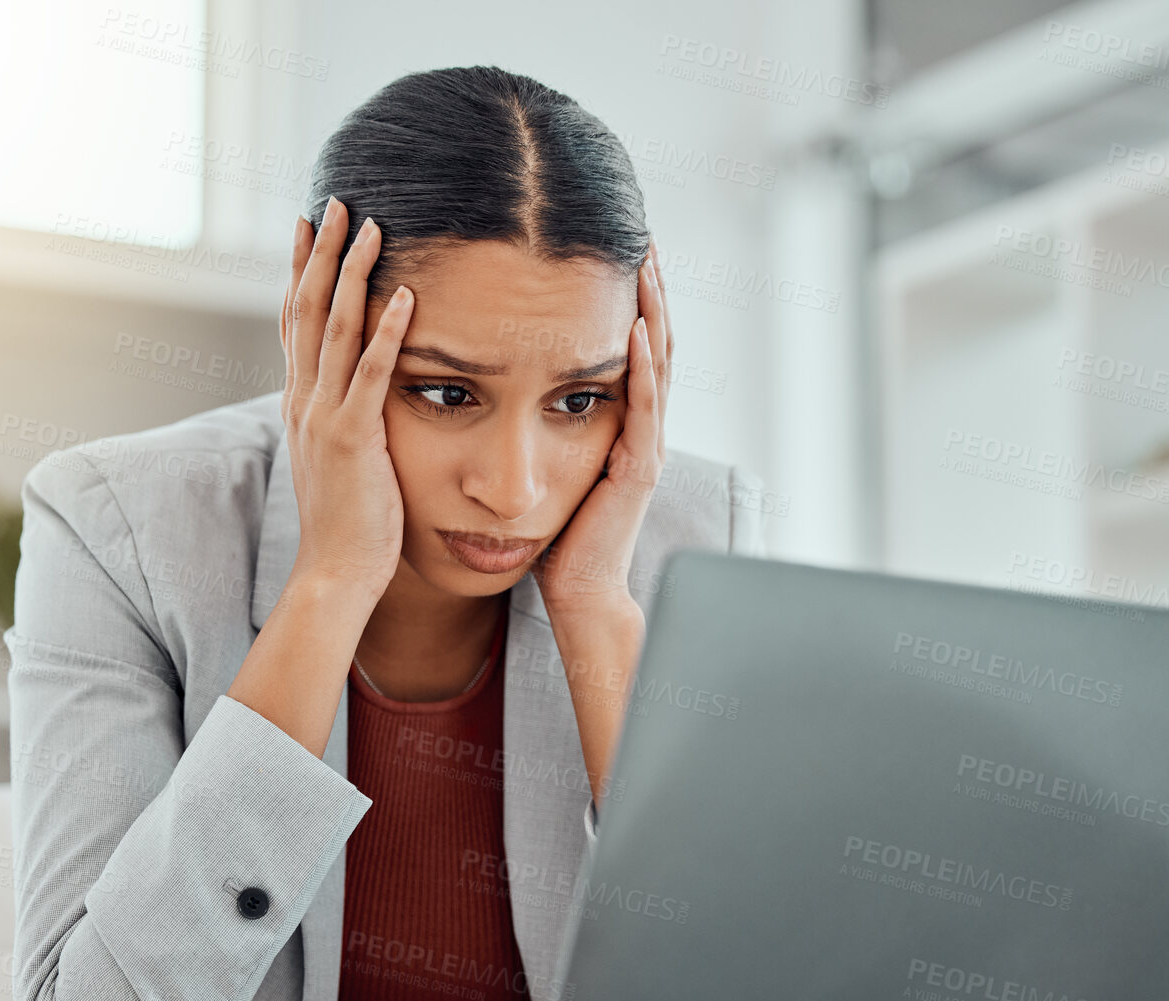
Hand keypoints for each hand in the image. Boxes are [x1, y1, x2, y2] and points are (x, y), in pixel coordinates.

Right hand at [280, 195, 414, 600]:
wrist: (335, 573)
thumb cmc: (350, 523)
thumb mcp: (342, 459)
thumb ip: (346, 420)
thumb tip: (357, 398)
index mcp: (301, 404)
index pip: (295, 323)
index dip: (302, 271)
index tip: (311, 226)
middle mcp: (304, 401)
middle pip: (306, 309)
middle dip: (323, 253)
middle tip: (339, 202)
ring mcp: (323, 418)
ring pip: (333, 328)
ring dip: (353, 273)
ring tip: (372, 226)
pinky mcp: (352, 439)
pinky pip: (370, 374)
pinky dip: (387, 331)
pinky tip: (408, 295)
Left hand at [532, 237, 673, 625]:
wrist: (580, 594)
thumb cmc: (559, 539)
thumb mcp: (551, 469)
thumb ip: (545, 429)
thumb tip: (512, 390)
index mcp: (621, 426)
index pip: (631, 350)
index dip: (631, 302)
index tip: (619, 254)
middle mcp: (641, 430)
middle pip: (654, 344)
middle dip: (650, 291)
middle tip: (644, 239)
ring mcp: (645, 447)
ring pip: (657, 365)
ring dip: (652, 313)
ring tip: (646, 266)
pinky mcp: (638, 468)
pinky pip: (643, 406)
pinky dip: (641, 365)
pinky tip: (632, 329)